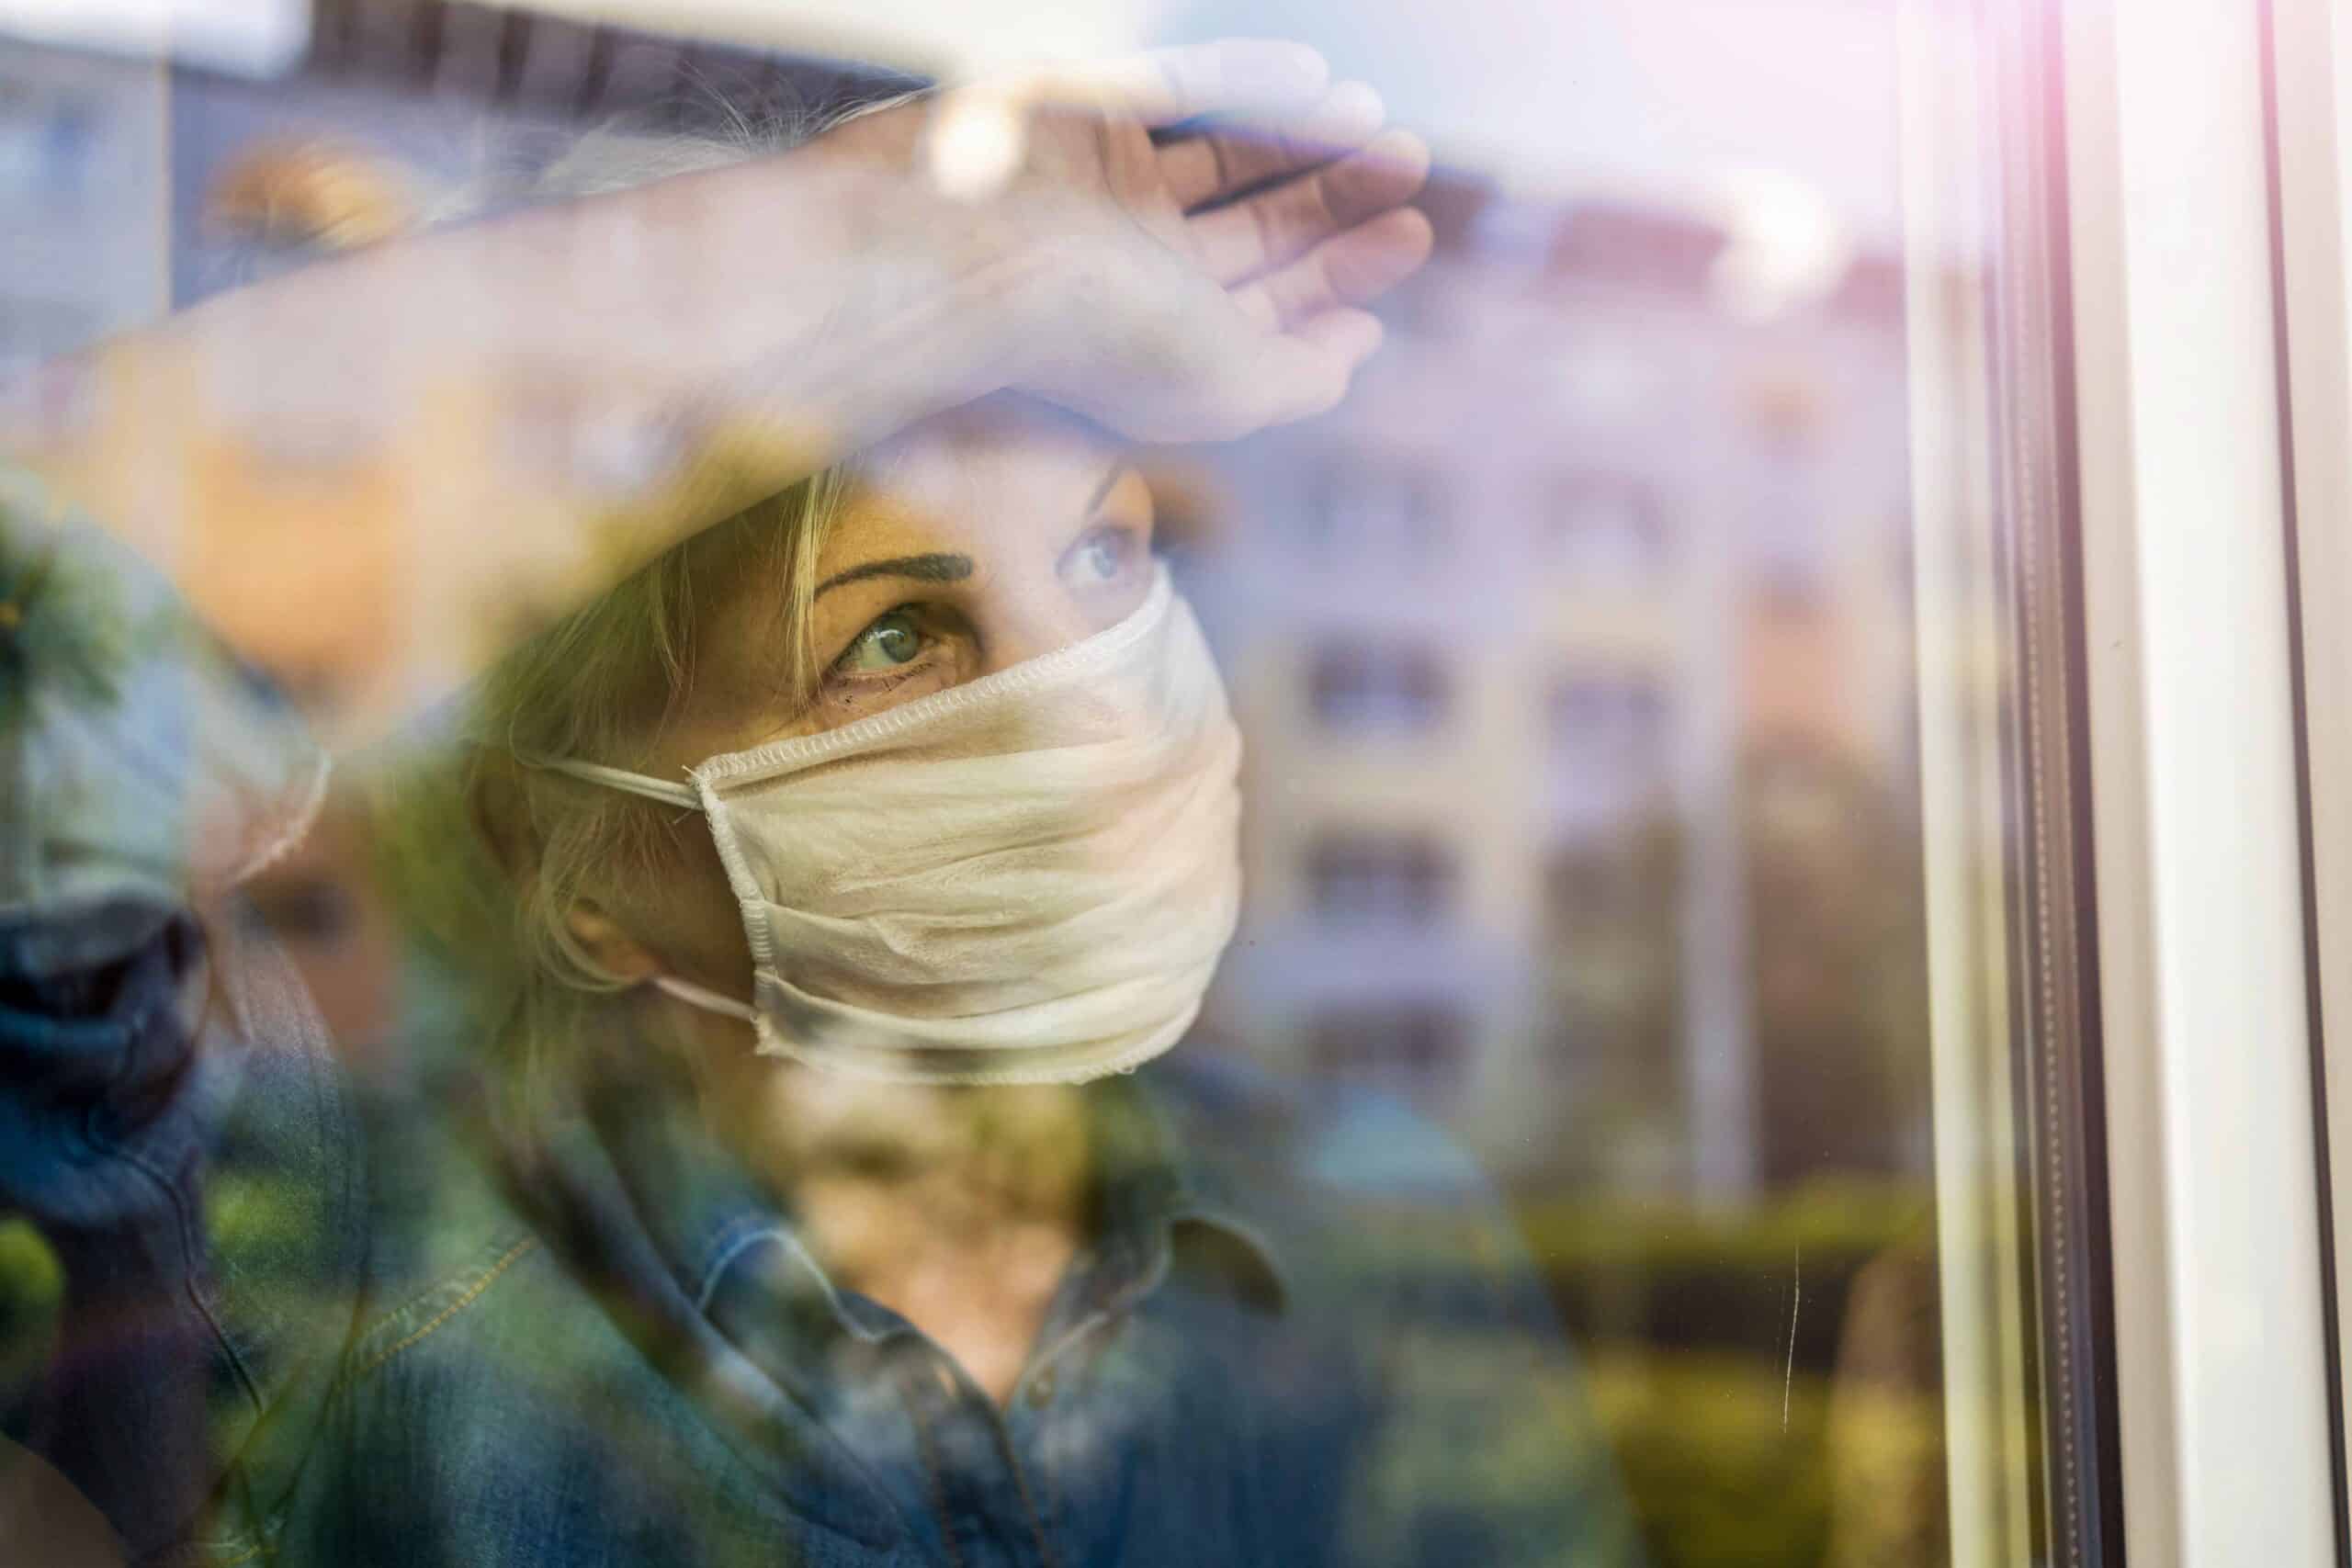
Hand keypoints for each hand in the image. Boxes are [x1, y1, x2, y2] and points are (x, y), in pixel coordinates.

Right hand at [830, 41, 1434, 441]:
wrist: (957, 258)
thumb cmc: (1088, 342)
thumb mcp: (1228, 389)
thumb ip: (1299, 376)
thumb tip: (1356, 347)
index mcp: (1156, 345)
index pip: (1266, 311)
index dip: (1344, 277)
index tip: (1412, 238)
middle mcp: (1129, 273)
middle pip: (1255, 235)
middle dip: (1337, 206)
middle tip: (1412, 170)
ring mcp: (1101, 192)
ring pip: (1225, 161)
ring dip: (1306, 145)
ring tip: (1383, 131)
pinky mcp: (1078, 118)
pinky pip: (1174, 90)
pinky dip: (1245, 83)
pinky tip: (1315, 84)